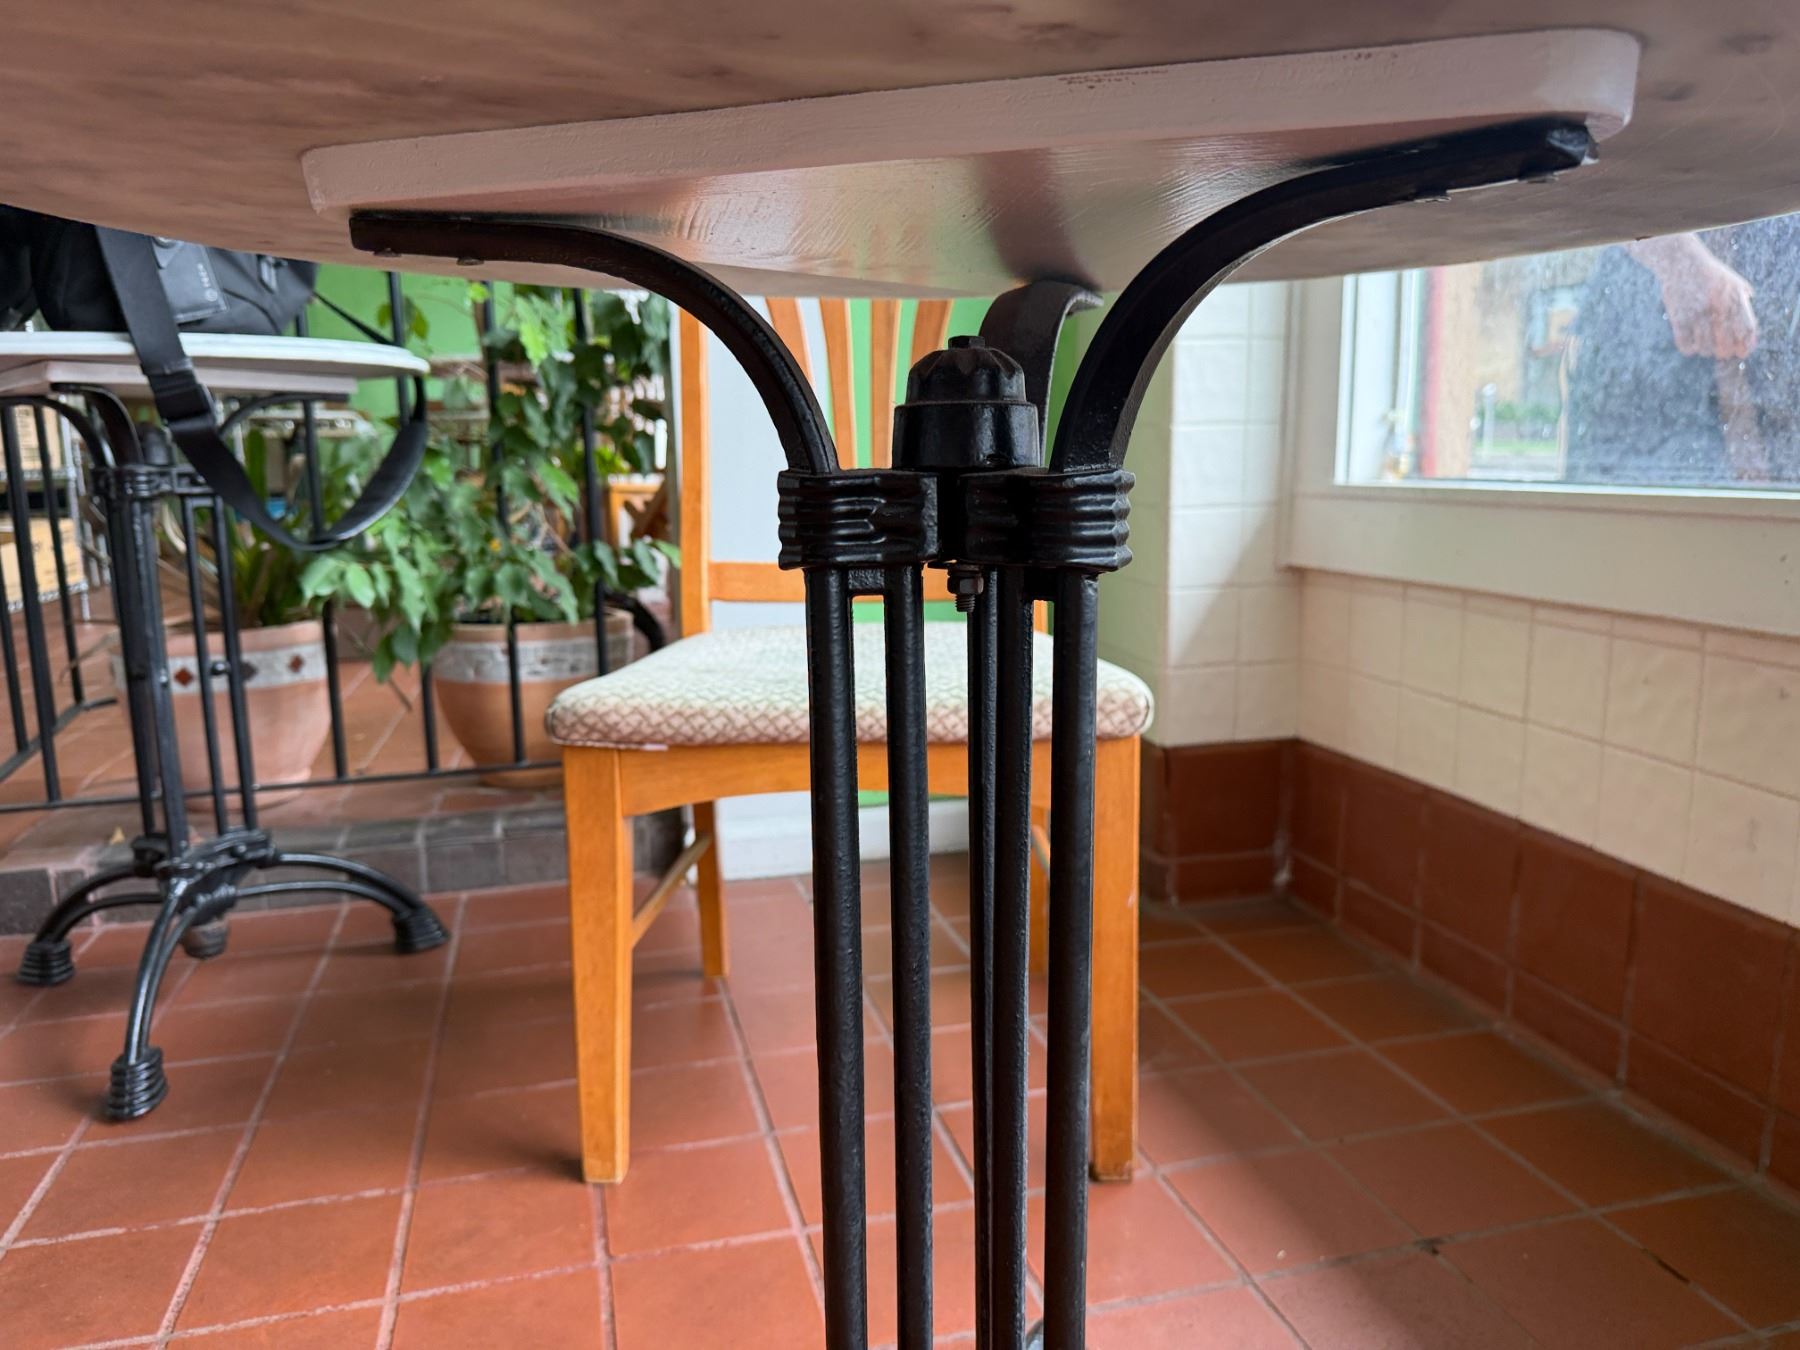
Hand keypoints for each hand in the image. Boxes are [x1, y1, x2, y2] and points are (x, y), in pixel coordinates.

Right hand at [1629, 234, 1757, 359]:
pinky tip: (1691, 346)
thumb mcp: (1731, 279)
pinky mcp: (1678, 316)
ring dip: (1706, 350)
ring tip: (1705, 347)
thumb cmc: (1708, 272)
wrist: (1680, 261)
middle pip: (1725, 344)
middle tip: (1722, 352)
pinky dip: (1689, 349)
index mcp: (1733, 298)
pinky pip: (1685, 344)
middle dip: (1724, 352)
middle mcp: (1717, 307)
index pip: (1745, 329)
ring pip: (1704, 347)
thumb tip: (1749, 312)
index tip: (1742, 353)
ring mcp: (1697, 313)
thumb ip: (1743, 295)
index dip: (1746, 345)